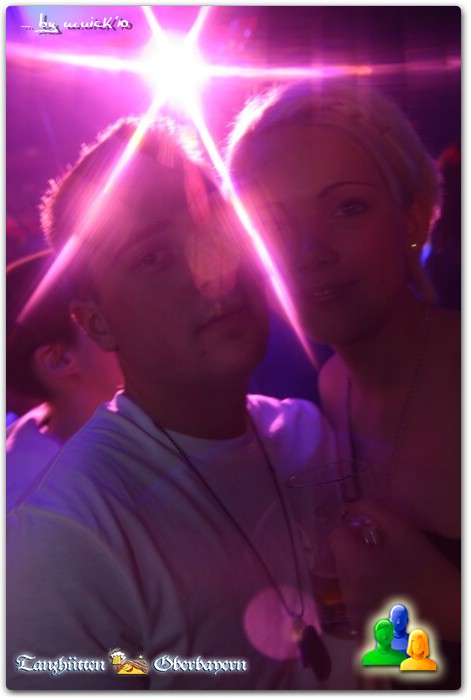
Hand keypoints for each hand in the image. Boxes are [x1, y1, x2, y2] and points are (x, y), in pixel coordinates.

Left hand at [328, 499, 458, 640]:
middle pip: (340, 560)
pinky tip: (389, 599)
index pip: (335, 537)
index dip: (353, 532)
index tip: (372, 538)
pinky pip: (354, 604)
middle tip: (387, 559)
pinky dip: (365, 598)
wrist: (454, 613)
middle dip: (358, 555)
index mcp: (355, 567)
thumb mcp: (404, 531)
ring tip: (390, 580)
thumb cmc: (428, 569)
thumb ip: (374, 510)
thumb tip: (350, 506)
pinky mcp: (363, 631)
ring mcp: (354, 615)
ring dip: (361, 576)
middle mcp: (348, 593)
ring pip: (346, 582)